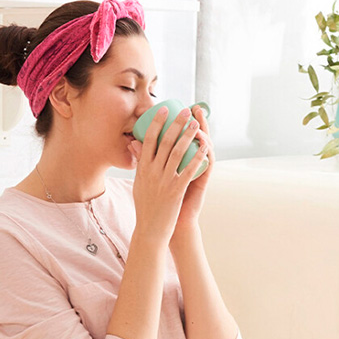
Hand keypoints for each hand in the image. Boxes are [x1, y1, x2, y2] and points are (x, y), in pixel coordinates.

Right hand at [128, 105, 209, 243]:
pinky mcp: (175, 191)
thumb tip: (134, 145)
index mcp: (142, 169)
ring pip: (177, 153)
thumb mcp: (138, 183)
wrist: (150, 229)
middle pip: (164, 142)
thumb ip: (139, 164)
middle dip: (176, 124)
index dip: (157, 122)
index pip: (148, 140)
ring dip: (188, 136)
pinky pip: (188, 170)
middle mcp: (152, 172)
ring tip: (196, 124)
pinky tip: (204, 147)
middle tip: (185, 111)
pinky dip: (196, 157)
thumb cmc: (145, 207)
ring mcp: (164, 181)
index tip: (164, 109)